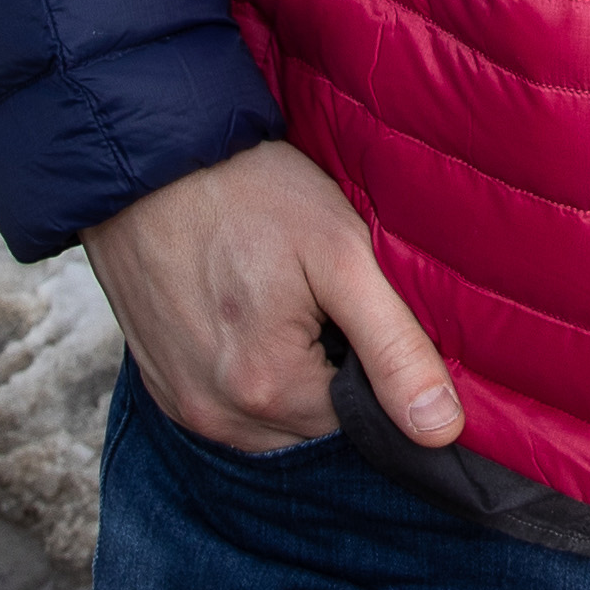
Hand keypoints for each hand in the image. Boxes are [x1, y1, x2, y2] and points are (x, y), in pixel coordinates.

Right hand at [83, 140, 459, 455]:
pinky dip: (245, 370)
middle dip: (329, 370)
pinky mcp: (160, 386)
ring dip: (288, 375)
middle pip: (311, 422)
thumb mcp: (341, 255)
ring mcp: (182, 404)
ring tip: (280, 300)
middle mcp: (217, 416)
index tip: (355, 305)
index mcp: (268, 391)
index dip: (369, 362)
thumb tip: (440, 431)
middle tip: (318, 296)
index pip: (358, 419)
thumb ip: (395, 348)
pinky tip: (245, 313)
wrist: (149, 159)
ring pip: (270, 419)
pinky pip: (226, 404)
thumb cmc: (250, 194)